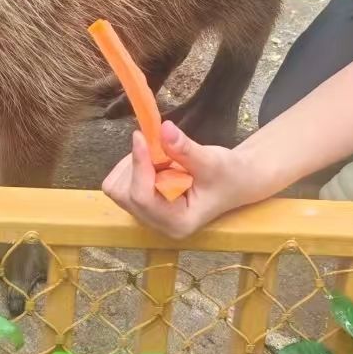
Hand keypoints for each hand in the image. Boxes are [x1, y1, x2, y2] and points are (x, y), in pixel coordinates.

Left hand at [101, 121, 244, 239]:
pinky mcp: (142, 203)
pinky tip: (158, 163)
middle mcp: (157, 224)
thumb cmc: (228, 175)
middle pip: (124, 194)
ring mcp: (147, 215)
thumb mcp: (212, 161)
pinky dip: (133, 165)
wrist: (234, 181)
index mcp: (177, 222)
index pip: (142, 197)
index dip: (138, 164)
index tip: (140, 135)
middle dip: (137, 165)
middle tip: (159, 149)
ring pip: (117, 187)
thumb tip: (164, 129)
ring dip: (134, 164)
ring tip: (164, 158)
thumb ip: (186, 149)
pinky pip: (120, 181)